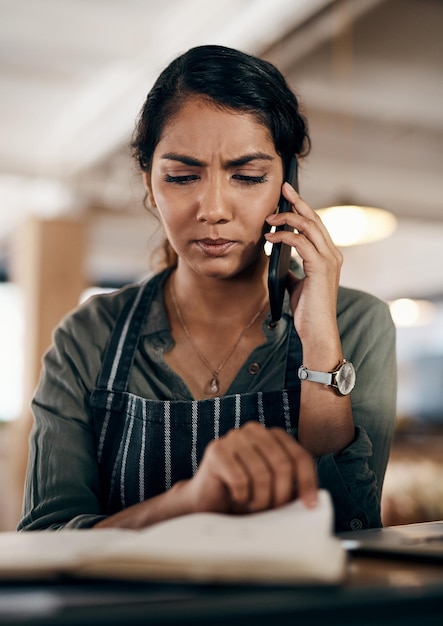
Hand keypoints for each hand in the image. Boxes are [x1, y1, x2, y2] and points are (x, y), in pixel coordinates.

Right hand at [182, 421, 317, 514]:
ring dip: (260, 500)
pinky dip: (242, 497)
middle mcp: (254, 430)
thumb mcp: (273, 491)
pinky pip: (241, 479)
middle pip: (283, 464)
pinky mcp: (217, 450)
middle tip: (273, 512)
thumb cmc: (243, 496)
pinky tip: (236, 499)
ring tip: (252, 507)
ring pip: (262, 474)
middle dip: (281, 495)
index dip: (308, 482)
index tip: (310, 506)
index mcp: (272, 435)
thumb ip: (292, 488)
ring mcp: (234, 437)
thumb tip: (315, 499)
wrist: (204, 502)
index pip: (299, 456)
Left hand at [265, 183, 342, 347]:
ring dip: (286, 217)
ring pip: (308, 226)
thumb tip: (277, 259)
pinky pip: (300, 242)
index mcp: (329, 256)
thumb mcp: (297, 284)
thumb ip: (292, 269)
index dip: (302, 208)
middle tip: (283, 187)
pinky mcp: (320, 267)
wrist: (317, 331)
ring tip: (269, 217)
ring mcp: (329, 259)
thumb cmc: (308, 310)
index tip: (288, 195)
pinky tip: (270, 238)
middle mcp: (332, 254)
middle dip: (297, 200)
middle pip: (314, 218)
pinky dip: (283, 236)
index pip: (316, 224)